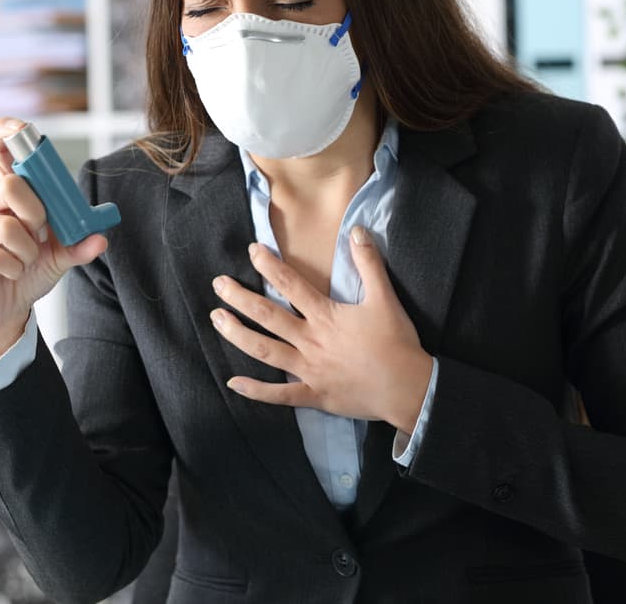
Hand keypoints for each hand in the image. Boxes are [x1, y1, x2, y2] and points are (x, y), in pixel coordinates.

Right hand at [0, 117, 107, 364]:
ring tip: (24, 262)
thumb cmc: (27, 274)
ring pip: (6, 226)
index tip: (22, 128)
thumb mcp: (60, 258)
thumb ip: (79, 244)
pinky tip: (10, 274)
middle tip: (40, 235)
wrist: (5, 313)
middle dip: (35, 213)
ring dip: (27, 252)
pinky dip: (13, 268)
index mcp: (9, 196)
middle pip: (9, 186)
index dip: (5, 131)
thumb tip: (100, 237)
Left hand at [210, 225, 433, 432]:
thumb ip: (369, 263)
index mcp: (326, 316)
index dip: (270, 266)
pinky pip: (279, 395)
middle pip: (268, 316)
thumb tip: (357, 230)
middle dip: (240, 298)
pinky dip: (256, 391)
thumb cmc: (397, 342)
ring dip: (238, 335)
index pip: (291, 286)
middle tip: (218, 285)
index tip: (252, 251)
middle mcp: (311, 341)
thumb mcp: (385, 298)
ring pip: (265, 351)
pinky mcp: (314, 395)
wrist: (408, 387)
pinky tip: (233, 383)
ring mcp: (309, 370)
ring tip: (217, 320)